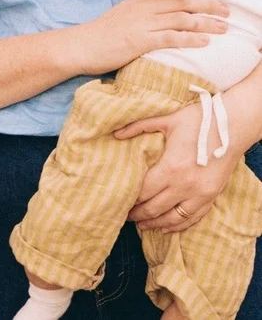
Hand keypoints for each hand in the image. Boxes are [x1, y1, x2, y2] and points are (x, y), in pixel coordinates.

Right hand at [74, 0, 228, 76]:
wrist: (82, 44)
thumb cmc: (104, 32)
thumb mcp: (126, 13)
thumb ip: (145, 8)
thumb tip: (166, 8)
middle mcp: (144, 7)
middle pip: (183, 0)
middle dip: (208, 3)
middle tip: (227, 9)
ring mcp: (142, 23)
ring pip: (181, 18)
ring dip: (206, 22)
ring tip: (223, 26)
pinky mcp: (140, 41)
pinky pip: (170, 38)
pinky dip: (190, 38)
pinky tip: (204, 42)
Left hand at [115, 101, 237, 231]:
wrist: (232, 126)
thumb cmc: (197, 121)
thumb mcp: (166, 120)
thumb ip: (139, 126)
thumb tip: (116, 133)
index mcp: (171, 168)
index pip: (144, 191)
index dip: (130, 200)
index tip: (119, 201)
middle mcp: (185, 186)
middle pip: (155, 207)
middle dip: (138, 214)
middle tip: (125, 216)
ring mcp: (200, 194)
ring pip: (173, 218)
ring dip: (155, 224)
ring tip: (141, 225)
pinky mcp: (211, 197)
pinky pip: (193, 218)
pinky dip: (178, 225)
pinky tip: (166, 227)